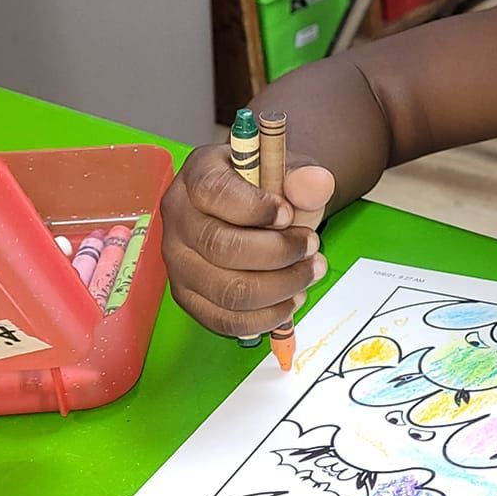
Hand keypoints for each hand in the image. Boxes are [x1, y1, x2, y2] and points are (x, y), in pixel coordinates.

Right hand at [161, 143, 335, 336]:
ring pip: (227, 291)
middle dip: (279, 253)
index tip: (288, 214)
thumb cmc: (270, 192)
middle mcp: (179, 218)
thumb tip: (318, 182)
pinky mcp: (188, 296)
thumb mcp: (290, 175)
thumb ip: (305, 179)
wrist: (262, 214)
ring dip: (280, 288)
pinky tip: (291, 298)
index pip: (214, 193)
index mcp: (198, 175)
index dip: (256, 208)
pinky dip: (266, 316)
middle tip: (312, 245)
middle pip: (221, 248)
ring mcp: (178, 261)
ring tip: (310, 272)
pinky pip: (224, 319)